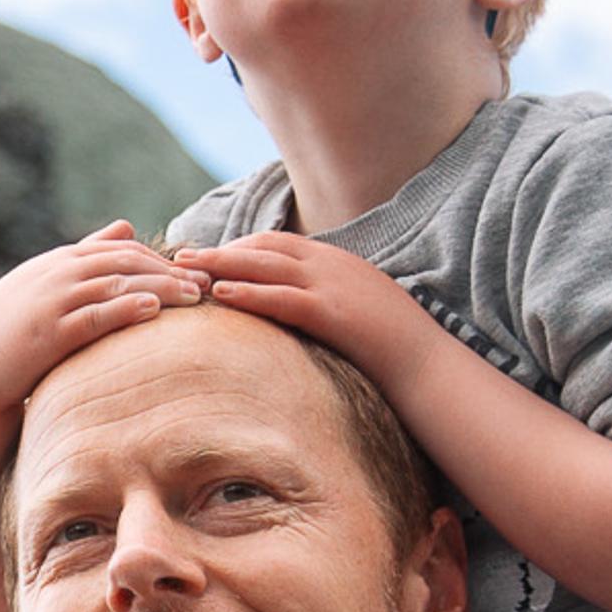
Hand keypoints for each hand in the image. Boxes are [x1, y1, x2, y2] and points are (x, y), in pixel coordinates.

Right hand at [0, 221, 203, 421]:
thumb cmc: (13, 329)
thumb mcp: (49, 282)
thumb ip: (88, 254)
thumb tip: (128, 226)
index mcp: (61, 262)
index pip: (120, 250)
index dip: (159, 259)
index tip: (193, 272)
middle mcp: (58, 274)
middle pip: (124, 263)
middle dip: (169, 271)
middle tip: (207, 283)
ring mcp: (52, 302)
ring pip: (115, 285)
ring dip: (159, 288)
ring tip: (195, 297)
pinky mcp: (48, 333)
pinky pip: (93, 316)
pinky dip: (125, 309)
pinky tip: (153, 311)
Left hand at [175, 232, 433, 388]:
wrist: (429, 366)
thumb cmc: (394, 349)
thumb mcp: (356, 314)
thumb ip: (325, 304)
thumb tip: (295, 315)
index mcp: (338, 263)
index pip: (278, 245)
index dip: (239, 250)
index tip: (208, 258)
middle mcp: (333, 265)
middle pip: (265, 248)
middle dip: (221, 251)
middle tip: (181, 257)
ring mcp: (334, 285)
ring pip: (267, 265)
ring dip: (222, 265)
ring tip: (185, 270)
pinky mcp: (334, 313)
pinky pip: (282, 297)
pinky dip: (248, 293)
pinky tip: (219, 295)